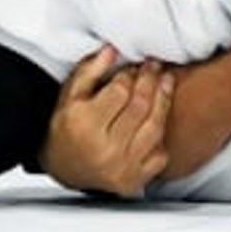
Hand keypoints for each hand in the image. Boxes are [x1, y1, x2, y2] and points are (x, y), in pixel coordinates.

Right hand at [38, 46, 173, 196]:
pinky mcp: (134, 181)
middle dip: (151, 80)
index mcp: (84, 125)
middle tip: (155, 66)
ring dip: (164, 100)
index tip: (133, 66)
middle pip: (140, 107)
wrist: (64, 169)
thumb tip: (112, 50)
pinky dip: (163, 136)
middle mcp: (104, 149)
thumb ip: (90, 70)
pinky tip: (161, 118)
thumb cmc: (67, 129)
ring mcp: (121, 168)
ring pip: (155, 128)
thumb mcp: (69, 96)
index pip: (120, 92)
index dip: (130, 74)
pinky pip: (160, 155)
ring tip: (166, 81)